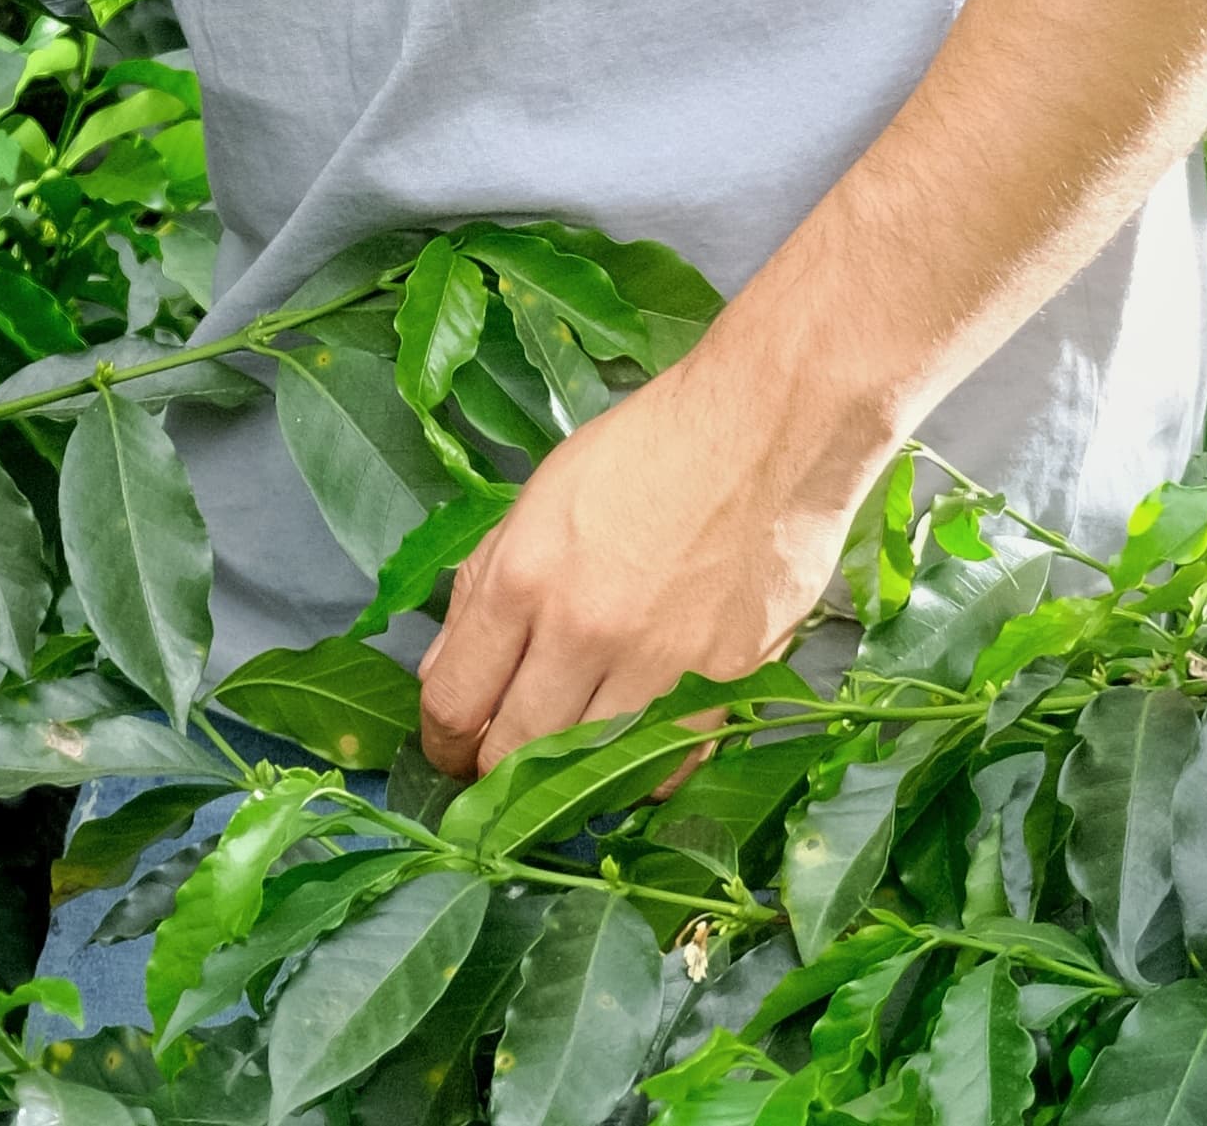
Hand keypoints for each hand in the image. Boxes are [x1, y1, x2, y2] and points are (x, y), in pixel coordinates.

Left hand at [413, 343, 886, 778]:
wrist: (767, 428)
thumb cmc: (648, 447)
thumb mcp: (540, 496)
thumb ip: (483, 586)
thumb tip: (446, 671)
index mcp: (523, 578)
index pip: (452, 704)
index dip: (440, 741)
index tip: (449, 748)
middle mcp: (581, 633)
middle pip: (508, 756)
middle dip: (491, 767)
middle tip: (500, 757)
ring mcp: (655, 669)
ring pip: (582, 777)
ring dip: (565, 774)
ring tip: (567, 748)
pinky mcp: (721, 689)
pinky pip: (660, 774)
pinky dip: (637, 769)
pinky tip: (633, 737)